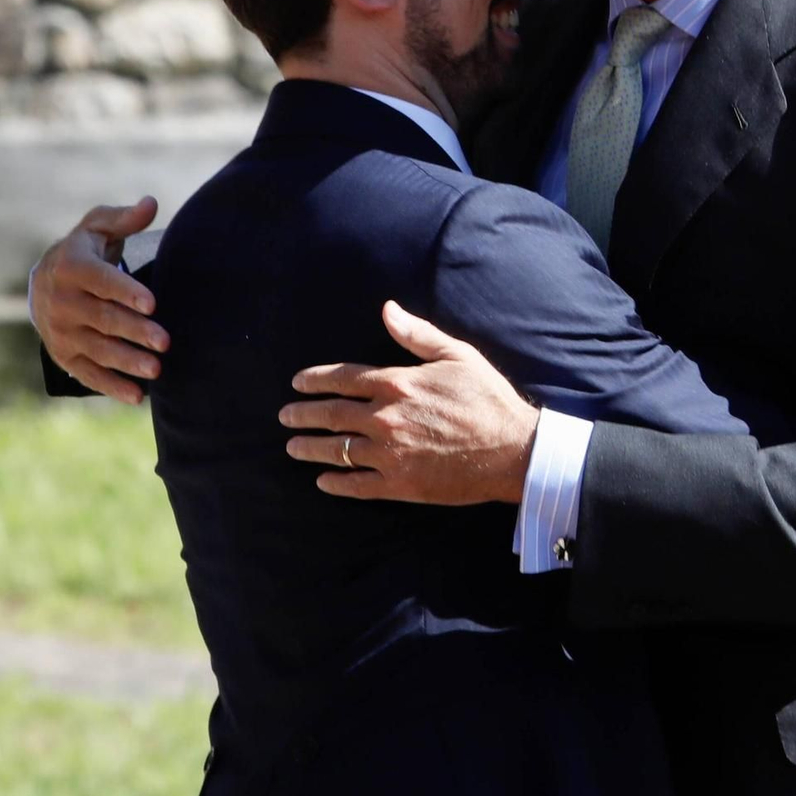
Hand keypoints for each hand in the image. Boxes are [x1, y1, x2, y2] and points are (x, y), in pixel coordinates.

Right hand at [29, 198, 168, 403]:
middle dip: (135, 331)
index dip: (126, 292)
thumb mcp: (99, 227)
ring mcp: (62, 331)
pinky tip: (138, 396)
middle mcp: (62, 301)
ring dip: (127, 361)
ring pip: (98, 349)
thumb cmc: (85, 249)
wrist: (45, 282)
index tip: (153, 303)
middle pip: (103, 319)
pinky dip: (112, 386)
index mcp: (72, 267)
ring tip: (157, 369)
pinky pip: (89, 374)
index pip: (101, 281)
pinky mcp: (64, 355)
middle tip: (166, 342)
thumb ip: (125, 218)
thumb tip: (151, 204)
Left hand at [280, 300, 539, 504]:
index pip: (344, 379)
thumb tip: (387, 310)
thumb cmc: (487, 398)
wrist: (511, 449)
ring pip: (337, 451)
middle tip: (284, 416)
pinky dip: (336, 483)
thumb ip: (417, 334)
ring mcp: (389, 453)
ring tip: (292, 448)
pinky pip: (357, 485)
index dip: (316, 380)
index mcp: (397, 383)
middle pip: (332, 415)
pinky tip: (323, 481)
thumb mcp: (456, 355)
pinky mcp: (399, 484)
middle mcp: (385, 418)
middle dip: (303, 415)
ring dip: (311, 449)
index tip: (297, 383)